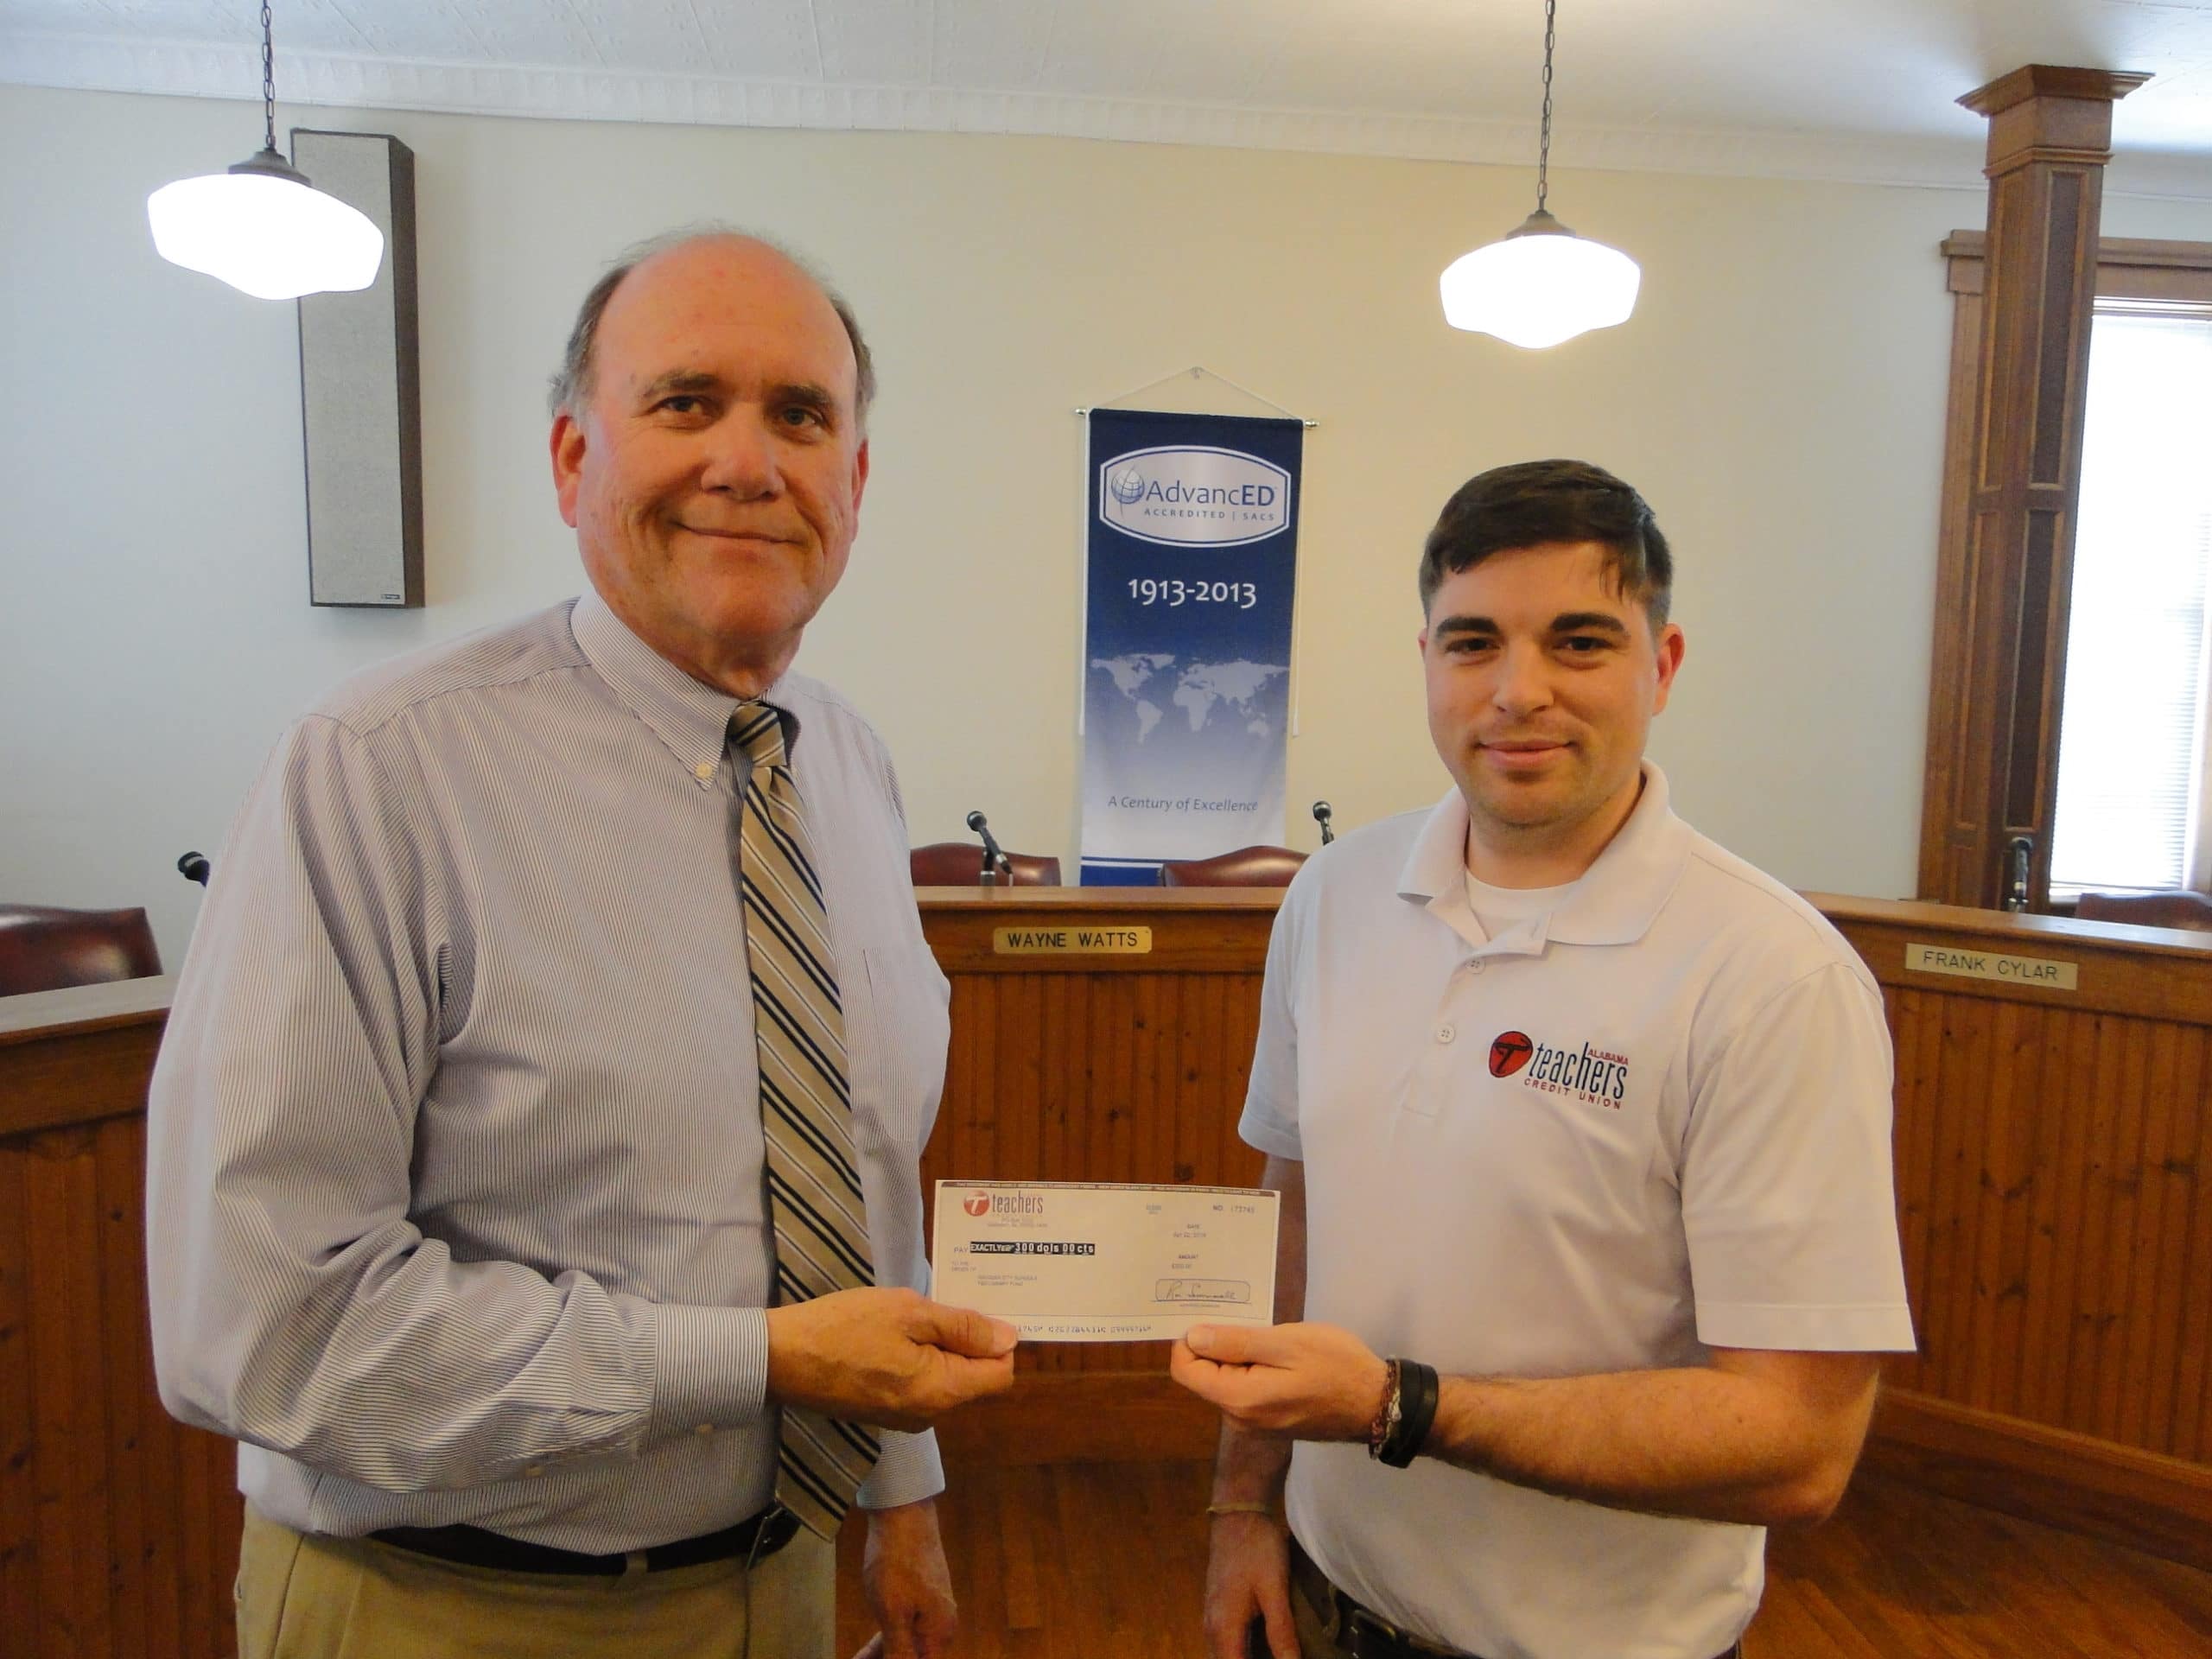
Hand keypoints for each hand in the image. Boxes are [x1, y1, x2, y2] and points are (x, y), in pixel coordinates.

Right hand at [767, 1288, 1017, 1431]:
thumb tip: (1009, 1339)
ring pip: (945, 1379)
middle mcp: (929, 1415)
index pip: (1001, 1374)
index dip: (997, 1340)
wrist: (781, 1358)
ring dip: (939, 1347)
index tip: (973, 1309)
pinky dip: (917, 1359)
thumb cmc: (846, 1327)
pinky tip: (891, 1334)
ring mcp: (904, 1418)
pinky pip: (919, 1385)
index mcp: (942, 1392)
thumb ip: (963, 1327)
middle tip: (936, 1304)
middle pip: (974, 1378)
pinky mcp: (883, 1412)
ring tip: (911, 1314)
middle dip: (966, 1340)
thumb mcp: (910, 1313)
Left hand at [852, 1497, 957, 1658]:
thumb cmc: (898, 1563)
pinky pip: (906, 1628)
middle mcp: (942, 1625)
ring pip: (908, 1645)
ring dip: (885, 1656)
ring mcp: (933, 1609)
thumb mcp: (893, 1613)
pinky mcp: (922, 1596)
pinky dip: (888, 1640)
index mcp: (939, 1633)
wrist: (904, 1514)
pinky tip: (870, 1647)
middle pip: (916, 1657)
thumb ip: (899, 1651)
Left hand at [1171, 1322, 1388, 1441]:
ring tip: (1270, 1335)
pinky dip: (1253, 1369)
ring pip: (1226, 1382)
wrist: (1378, 1404)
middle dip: (1218, 1345)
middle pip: (1204, 1376)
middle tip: (1251, 1320)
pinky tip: (1279, 1354)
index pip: (1186, 1371)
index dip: (1190, 1340)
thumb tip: (1192, 1338)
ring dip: (1239, 1355)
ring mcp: (1256, 1424)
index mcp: (1238, 1399)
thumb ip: (1236, 1342)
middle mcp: (1239, 1419)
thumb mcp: (1286, 1343)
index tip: (1213, 1316)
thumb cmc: (1335, 1366)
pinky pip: (1246, 1391)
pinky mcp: (1271, 1422)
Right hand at [1203, 1511, 1297, 1658]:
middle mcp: (1212, 1629)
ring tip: (1278, 1651)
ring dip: (1247, 1658)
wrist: (1238, 1515)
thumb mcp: (1274, 1588)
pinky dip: (1245, 1652)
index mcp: (1224, 1628)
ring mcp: (1212, 1620)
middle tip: (1284, 1655)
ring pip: (1226, 1656)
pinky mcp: (1218, 1611)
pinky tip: (1268, 1648)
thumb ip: (1281, 1631)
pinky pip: (1228, 1645)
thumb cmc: (1257, 1548)